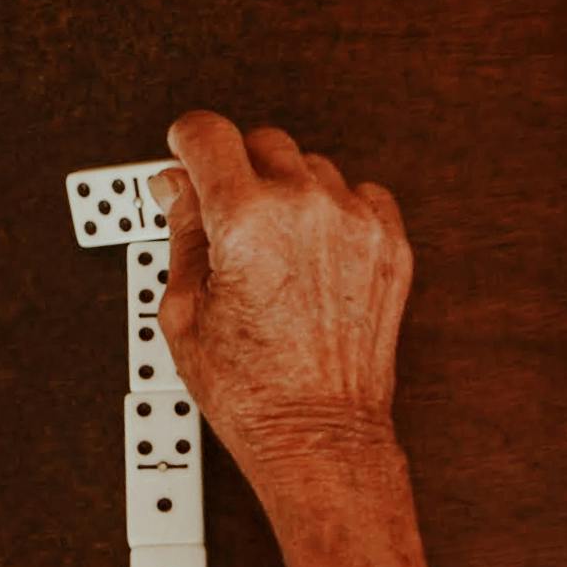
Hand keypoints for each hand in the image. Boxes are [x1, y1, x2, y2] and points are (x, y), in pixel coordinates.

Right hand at [154, 111, 412, 487]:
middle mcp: (304, 208)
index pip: (207, 133)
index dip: (187, 140)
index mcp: (244, 220)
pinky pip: (359, 194)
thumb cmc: (253, 390)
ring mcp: (354, 223)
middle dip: (236, 171)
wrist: (319, 433)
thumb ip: (181, 233)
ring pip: (310, 166)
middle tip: (226, 217)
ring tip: (273, 248)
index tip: (186, 152)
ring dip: (287, 191)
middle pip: (260, 141)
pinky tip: (314, 250)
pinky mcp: (389, 243)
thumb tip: (177, 187)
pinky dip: (335, 211)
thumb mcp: (183, 311)